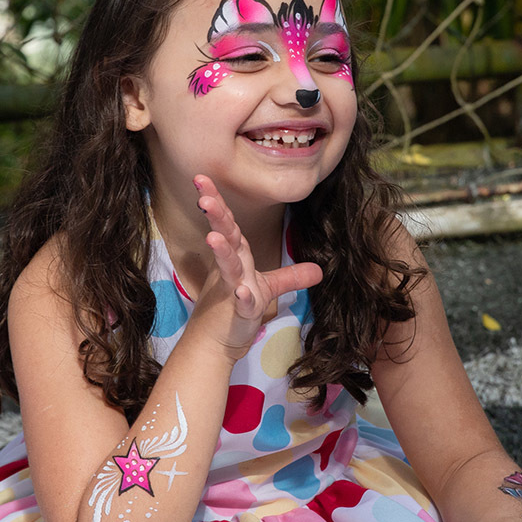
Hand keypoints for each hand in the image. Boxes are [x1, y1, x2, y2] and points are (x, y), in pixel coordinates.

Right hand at [190, 175, 321, 358]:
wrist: (216, 343)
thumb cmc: (234, 310)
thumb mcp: (267, 289)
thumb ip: (290, 276)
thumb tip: (318, 269)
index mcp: (238, 257)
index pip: (229, 224)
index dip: (218, 201)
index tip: (203, 178)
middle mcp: (232, 269)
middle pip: (225, 236)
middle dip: (216, 216)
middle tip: (203, 196)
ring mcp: (231, 289)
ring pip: (228, 266)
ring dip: (223, 252)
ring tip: (214, 237)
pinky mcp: (237, 312)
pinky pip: (241, 302)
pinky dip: (241, 296)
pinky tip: (241, 291)